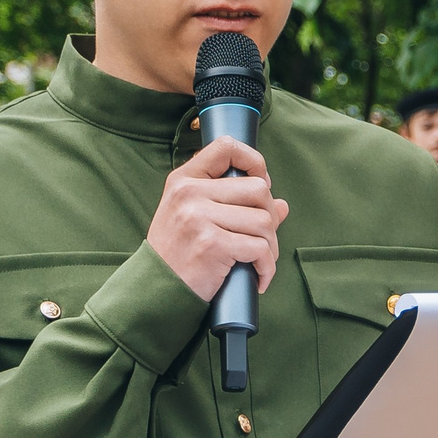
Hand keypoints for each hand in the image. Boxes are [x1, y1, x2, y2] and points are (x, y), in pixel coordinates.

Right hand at [148, 138, 288, 299]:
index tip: (262, 183)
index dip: (254, 161)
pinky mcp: (212, 244)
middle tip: (262, 239)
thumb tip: (281, 204)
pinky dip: (267, 267)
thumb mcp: (196, 219)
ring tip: (258, 261)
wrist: (156, 290)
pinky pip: (261, 248)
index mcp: (184, 180)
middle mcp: (190, 193)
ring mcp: (199, 217)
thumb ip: (234, 205)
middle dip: (270, 216)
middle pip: (259, 189)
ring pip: (265, 220)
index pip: (226, 147)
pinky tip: (259, 277)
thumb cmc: (178, 254)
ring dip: (270, 246)